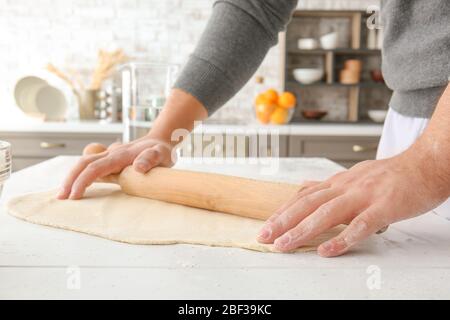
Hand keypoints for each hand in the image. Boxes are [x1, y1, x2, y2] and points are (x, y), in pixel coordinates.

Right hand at [57, 136, 174, 199]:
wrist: (161, 140)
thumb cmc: (161, 149)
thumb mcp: (162, 154)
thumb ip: (151, 159)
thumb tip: (138, 167)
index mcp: (120, 155)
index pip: (95, 167)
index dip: (83, 181)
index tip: (75, 195)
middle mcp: (111, 154)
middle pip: (83, 164)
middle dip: (70, 180)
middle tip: (62, 198)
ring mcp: (109, 156)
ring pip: (84, 163)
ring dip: (72, 177)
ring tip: (64, 195)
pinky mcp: (110, 160)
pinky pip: (90, 166)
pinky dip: (79, 175)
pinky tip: (75, 186)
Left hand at [257, 153, 448, 256]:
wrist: (425, 165)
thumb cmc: (392, 175)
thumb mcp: (355, 176)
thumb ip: (332, 185)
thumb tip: (307, 188)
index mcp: (339, 182)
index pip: (303, 196)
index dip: (283, 211)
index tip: (267, 225)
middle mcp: (346, 187)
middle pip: (307, 204)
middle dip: (283, 221)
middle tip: (264, 237)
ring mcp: (364, 196)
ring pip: (327, 213)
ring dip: (302, 230)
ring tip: (284, 245)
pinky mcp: (384, 207)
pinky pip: (360, 225)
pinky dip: (342, 239)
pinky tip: (327, 251)